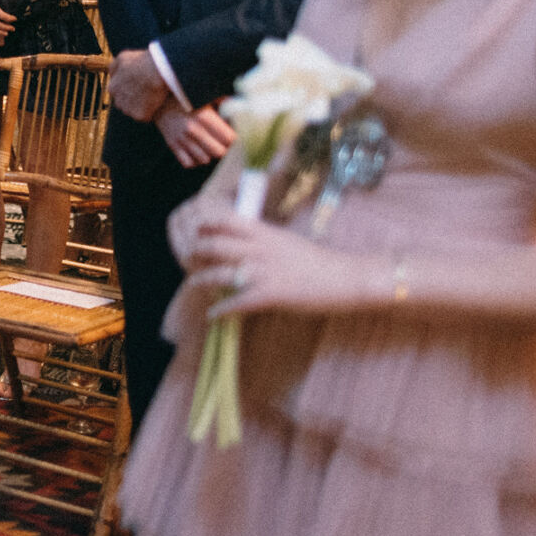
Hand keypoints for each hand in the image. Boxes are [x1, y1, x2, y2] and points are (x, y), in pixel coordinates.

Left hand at [108, 48, 170, 121]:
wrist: (158, 70)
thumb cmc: (141, 61)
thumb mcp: (123, 57)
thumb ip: (114, 66)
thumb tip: (111, 74)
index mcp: (112, 87)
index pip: (118, 92)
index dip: (129, 89)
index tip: (139, 85)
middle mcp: (117, 100)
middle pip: (124, 103)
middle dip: (133, 99)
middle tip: (147, 92)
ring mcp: (128, 109)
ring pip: (133, 111)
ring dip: (141, 106)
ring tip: (152, 97)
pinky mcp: (139, 115)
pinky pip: (144, 116)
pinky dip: (150, 113)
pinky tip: (156, 104)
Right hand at [153, 100, 235, 167]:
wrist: (157, 98)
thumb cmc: (186, 96)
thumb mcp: (206, 95)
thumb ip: (224, 102)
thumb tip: (242, 108)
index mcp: (205, 117)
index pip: (230, 139)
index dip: (235, 138)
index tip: (233, 134)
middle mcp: (193, 130)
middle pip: (219, 152)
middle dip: (224, 148)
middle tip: (223, 142)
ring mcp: (181, 139)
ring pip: (205, 160)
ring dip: (209, 154)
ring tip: (210, 145)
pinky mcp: (172, 145)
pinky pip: (188, 163)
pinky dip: (195, 160)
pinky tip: (197, 151)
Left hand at [186, 214, 384, 319]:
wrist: (348, 277)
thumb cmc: (321, 261)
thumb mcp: (289, 242)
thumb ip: (266, 241)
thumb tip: (248, 243)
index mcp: (266, 233)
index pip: (228, 221)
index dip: (208, 224)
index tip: (197, 228)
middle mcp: (260, 250)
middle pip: (216, 245)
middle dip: (198, 251)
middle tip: (188, 257)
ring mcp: (264, 272)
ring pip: (220, 273)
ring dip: (201, 280)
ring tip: (192, 283)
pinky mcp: (271, 295)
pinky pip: (238, 303)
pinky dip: (222, 310)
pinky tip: (212, 314)